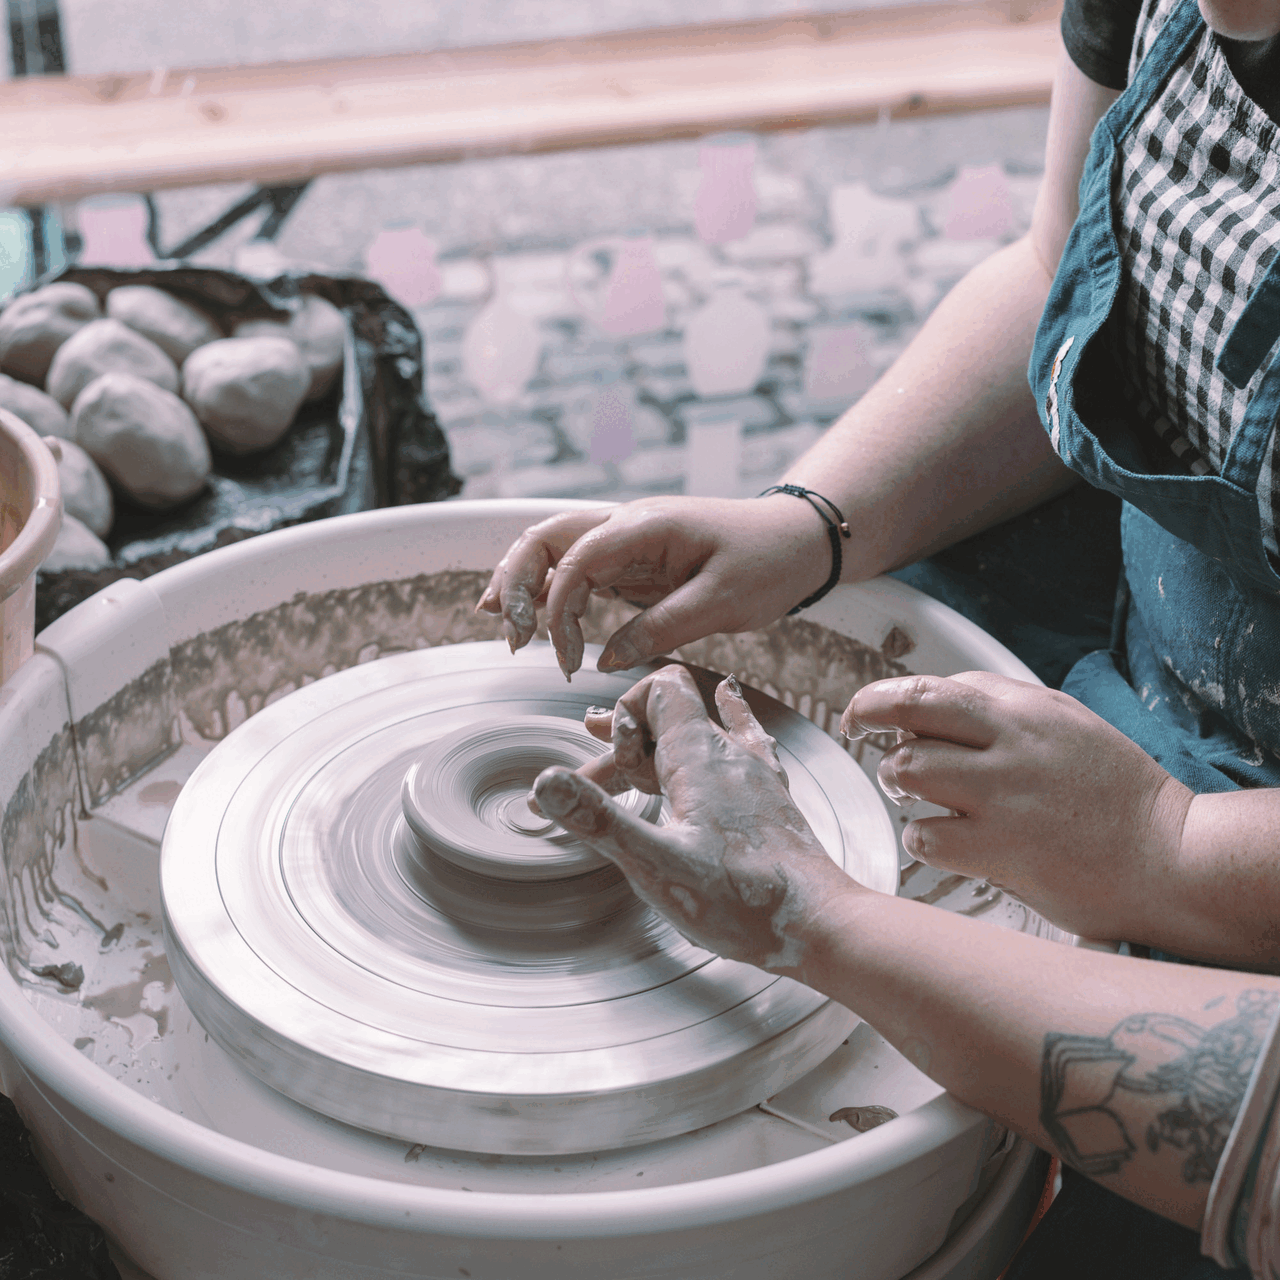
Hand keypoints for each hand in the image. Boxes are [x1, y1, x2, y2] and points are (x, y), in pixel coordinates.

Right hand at [476, 495, 830, 679]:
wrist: (798, 541)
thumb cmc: (768, 562)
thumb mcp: (722, 602)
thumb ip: (662, 628)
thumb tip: (606, 658)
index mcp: (646, 525)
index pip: (576, 557)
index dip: (557, 606)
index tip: (567, 656)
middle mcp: (625, 525)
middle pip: (545, 539)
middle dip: (518, 583)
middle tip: (515, 638)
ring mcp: (625, 541)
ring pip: (554, 553)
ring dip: (527, 588)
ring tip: (513, 635)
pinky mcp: (632, 561)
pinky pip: (579, 572)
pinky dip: (554, 597)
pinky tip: (538, 625)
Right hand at [531, 666, 862, 971]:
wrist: (819, 922)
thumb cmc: (742, 900)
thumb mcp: (655, 865)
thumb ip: (601, 820)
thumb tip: (547, 782)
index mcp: (701, 757)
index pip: (662, 689)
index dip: (626, 713)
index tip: (613, 761)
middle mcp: (730, 755)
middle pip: (671, 720)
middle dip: (626, 742)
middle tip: (591, 779)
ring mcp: (753, 775)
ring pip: (700, 736)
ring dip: (659, 745)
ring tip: (627, 757)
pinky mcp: (768, 798)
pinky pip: (743, 741)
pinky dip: (722, 724)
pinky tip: (731, 703)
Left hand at [842, 672, 1192, 940]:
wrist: (1171, 857)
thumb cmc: (1117, 794)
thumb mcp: (1067, 725)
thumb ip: (1005, 708)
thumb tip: (937, 702)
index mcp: (1026, 709)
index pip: (934, 686)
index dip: (886, 697)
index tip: (866, 711)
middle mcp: (1010, 743)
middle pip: (909, 712)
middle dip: (868, 716)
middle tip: (857, 732)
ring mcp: (1002, 796)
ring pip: (907, 769)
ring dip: (898, 782)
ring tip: (913, 793)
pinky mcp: (999, 849)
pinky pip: (925, 834)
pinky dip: (921, 837)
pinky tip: (940, 839)